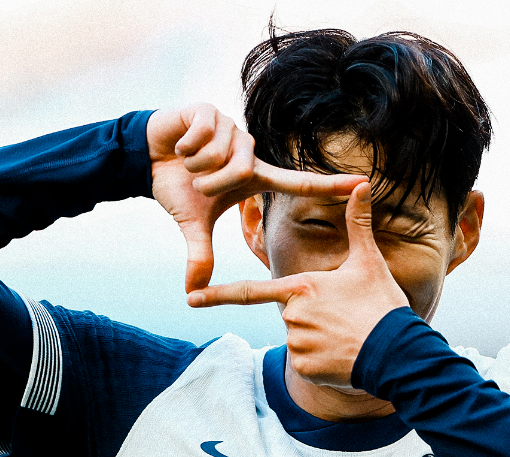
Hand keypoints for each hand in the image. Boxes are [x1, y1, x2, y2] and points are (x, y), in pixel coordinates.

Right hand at [146, 104, 367, 291]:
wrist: (147, 158)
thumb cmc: (177, 188)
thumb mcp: (193, 224)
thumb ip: (200, 256)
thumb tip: (192, 293)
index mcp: (255, 176)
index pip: (299, 183)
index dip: (330, 185)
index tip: (362, 184)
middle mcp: (250, 151)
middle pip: (240, 171)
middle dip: (210, 182)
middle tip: (196, 182)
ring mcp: (232, 129)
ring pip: (221, 154)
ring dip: (196, 165)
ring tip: (188, 162)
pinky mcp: (211, 111)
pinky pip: (203, 135)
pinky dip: (185, 147)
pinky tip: (180, 145)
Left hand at [186, 182, 409, 386]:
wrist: (397, 352)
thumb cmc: (381, 305)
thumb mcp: (369, 263)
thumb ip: (357, 225)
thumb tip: (361, 185)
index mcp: (300, 288)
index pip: (250, 292)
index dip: (217, 295)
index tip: (191, 298)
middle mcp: (292, 316)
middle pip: (290, 315)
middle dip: (311, 317)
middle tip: (343, 318)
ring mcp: (296, 344)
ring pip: (298, 340)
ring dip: (317, 339)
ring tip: (347, 336)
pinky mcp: (304, 369)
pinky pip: (306, 363)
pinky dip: (321, 361)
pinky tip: (343, 356)